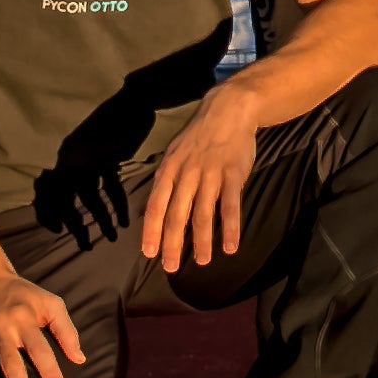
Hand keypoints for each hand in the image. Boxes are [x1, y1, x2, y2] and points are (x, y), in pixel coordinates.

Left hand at [134, 101, 262, 275]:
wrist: (228, 110)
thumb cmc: (199, 137)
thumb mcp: (173, 155)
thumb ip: (163, 185)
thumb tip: (145, 213)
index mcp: (169, 170)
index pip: (156, 205)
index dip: (151, 231)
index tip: (150, 254)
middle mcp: (186, 174)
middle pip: (176, 214)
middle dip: (173, 243)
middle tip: (171, 267)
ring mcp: (210, 174)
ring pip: (203, 213)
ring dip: (201, 241)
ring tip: (203, 261)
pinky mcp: (232, 174)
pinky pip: (230, 205)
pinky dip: (230, 228)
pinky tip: (230, 246)